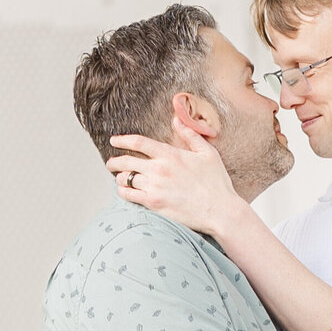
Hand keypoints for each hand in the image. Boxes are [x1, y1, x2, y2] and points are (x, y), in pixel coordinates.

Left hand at [107, 118, 239, 236]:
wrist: (220, 210)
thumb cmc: (216, 183)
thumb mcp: (208, 153)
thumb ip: (190, 135)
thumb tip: (177, 120)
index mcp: (171, 154)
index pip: (139, 142)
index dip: (122, 140)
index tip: (114, 141)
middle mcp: (159, 169)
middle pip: (126, 161)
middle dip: (114, 161)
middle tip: (111, 163)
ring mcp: (154, 187)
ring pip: (124, 179)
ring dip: (119, 177)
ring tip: (120, 178)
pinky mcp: (153, 203)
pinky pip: (128, 195)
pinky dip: (123, 192)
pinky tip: (126, 191)